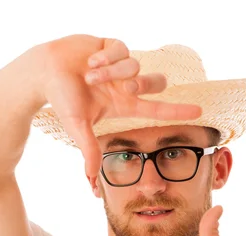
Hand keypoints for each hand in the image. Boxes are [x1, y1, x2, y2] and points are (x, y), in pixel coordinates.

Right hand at [39, 34, 201, 177]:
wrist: (44, 71)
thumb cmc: (61, 99)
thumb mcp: (78, 127)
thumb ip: (89, 150)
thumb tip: (92, 179)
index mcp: (123, 104)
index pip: (157, 108)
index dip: (178, 110)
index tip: (200, 111)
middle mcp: (126, 85)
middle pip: (157, 83)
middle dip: (143, 85)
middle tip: (125, 87)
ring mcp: (121, 65)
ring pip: (137, 66)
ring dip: (112, 73)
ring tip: (90, 75)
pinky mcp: (113, 45)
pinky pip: (122, 50)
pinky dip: (105, 58)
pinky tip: (90, 61)